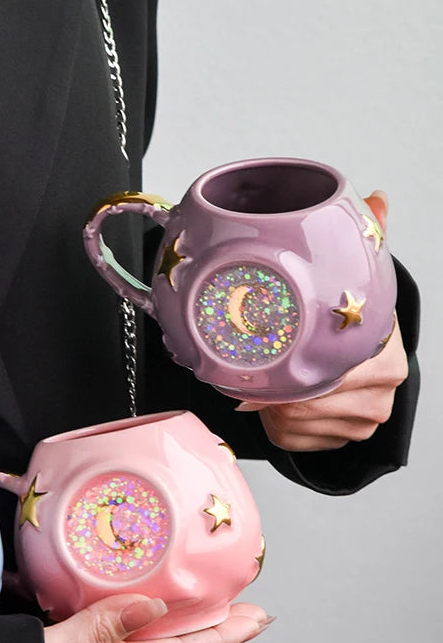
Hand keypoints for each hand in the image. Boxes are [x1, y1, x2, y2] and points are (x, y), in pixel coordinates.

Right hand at [38, 595, 269, 642]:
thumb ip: (93, 634)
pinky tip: (123, 604)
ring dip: (176, 624)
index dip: (220, 636)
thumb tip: (152, 608)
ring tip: (199, 604)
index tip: (257, 619)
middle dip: (212, 630)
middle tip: (246, 609)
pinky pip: (109, 637)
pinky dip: (129, 617)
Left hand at [237, 192, 408, 451]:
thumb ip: (366, 243)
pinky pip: (290, 441)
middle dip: (276, 388)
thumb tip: (375, 200)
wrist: (369, 362)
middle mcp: (380, 395)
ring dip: (271, 405)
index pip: (331, 373)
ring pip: (293, 424)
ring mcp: (361, 423)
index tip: (268, 357)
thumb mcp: (361, 282)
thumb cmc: (355, 324)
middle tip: (258, 369)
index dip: (292, 368)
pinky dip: (274, 424)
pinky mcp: (340, 442)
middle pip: (306, 404)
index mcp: (385, 358)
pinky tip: (277, 404)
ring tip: (271, 382)